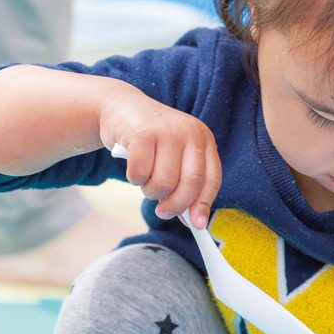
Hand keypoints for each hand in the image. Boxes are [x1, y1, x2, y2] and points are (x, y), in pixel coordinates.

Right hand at [100, 90, 220, 227]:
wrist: (121, 108)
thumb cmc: (151, 141)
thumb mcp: (175, 157)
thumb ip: (185, 184)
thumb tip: (192, 221)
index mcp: (204, 140)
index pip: (212, 179)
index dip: (204, 204)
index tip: (196, 225)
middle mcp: (190, 133)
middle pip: (191, 183)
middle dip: (176, 205)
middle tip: (162, 212)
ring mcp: (167, 131)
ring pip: (164, 182)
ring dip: (151, 192)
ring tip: (146, 182)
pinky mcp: (142, 133)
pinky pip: (140, 173)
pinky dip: (135, 179)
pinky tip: (134, 170)